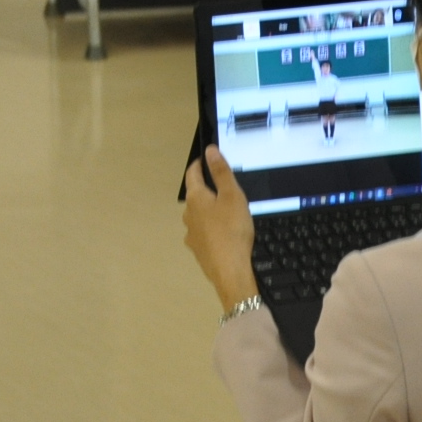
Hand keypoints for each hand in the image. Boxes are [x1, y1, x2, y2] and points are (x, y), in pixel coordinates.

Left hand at [183, 145, 260, 313]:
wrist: (230, 271)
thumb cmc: (232, 229)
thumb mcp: (232, 196)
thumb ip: (221, 172)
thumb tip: (210, 150)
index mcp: (195, 198)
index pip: (192, 173)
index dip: (200, 163)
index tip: (208, 159)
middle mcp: (188, 215)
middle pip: (195, 195)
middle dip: (208, 188)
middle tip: (226, 187)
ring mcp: (191, 234)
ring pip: (199, 215)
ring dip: (210, 211)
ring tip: (228, 212)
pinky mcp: (198, 250)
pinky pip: (204, 233)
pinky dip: (212, 229)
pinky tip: (225, 234)